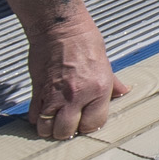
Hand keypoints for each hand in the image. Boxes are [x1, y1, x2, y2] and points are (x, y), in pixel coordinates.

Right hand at [26, 8, 130, 140]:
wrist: (60, 27)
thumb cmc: (84, 41)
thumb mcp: (105, 63)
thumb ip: (112, 83)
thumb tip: (123, 92)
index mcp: (99, 89)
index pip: (93, 124)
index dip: (87, 126)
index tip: (84, 122)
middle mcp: (77, 96)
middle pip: (68, 131)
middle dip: (67, 131)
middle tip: (66, 124)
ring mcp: (55, 95)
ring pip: (48, 128)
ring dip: (49, 128)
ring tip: (52, 121)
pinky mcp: (38, 90)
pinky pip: (35, 115)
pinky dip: (37, 118)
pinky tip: (42, 112)